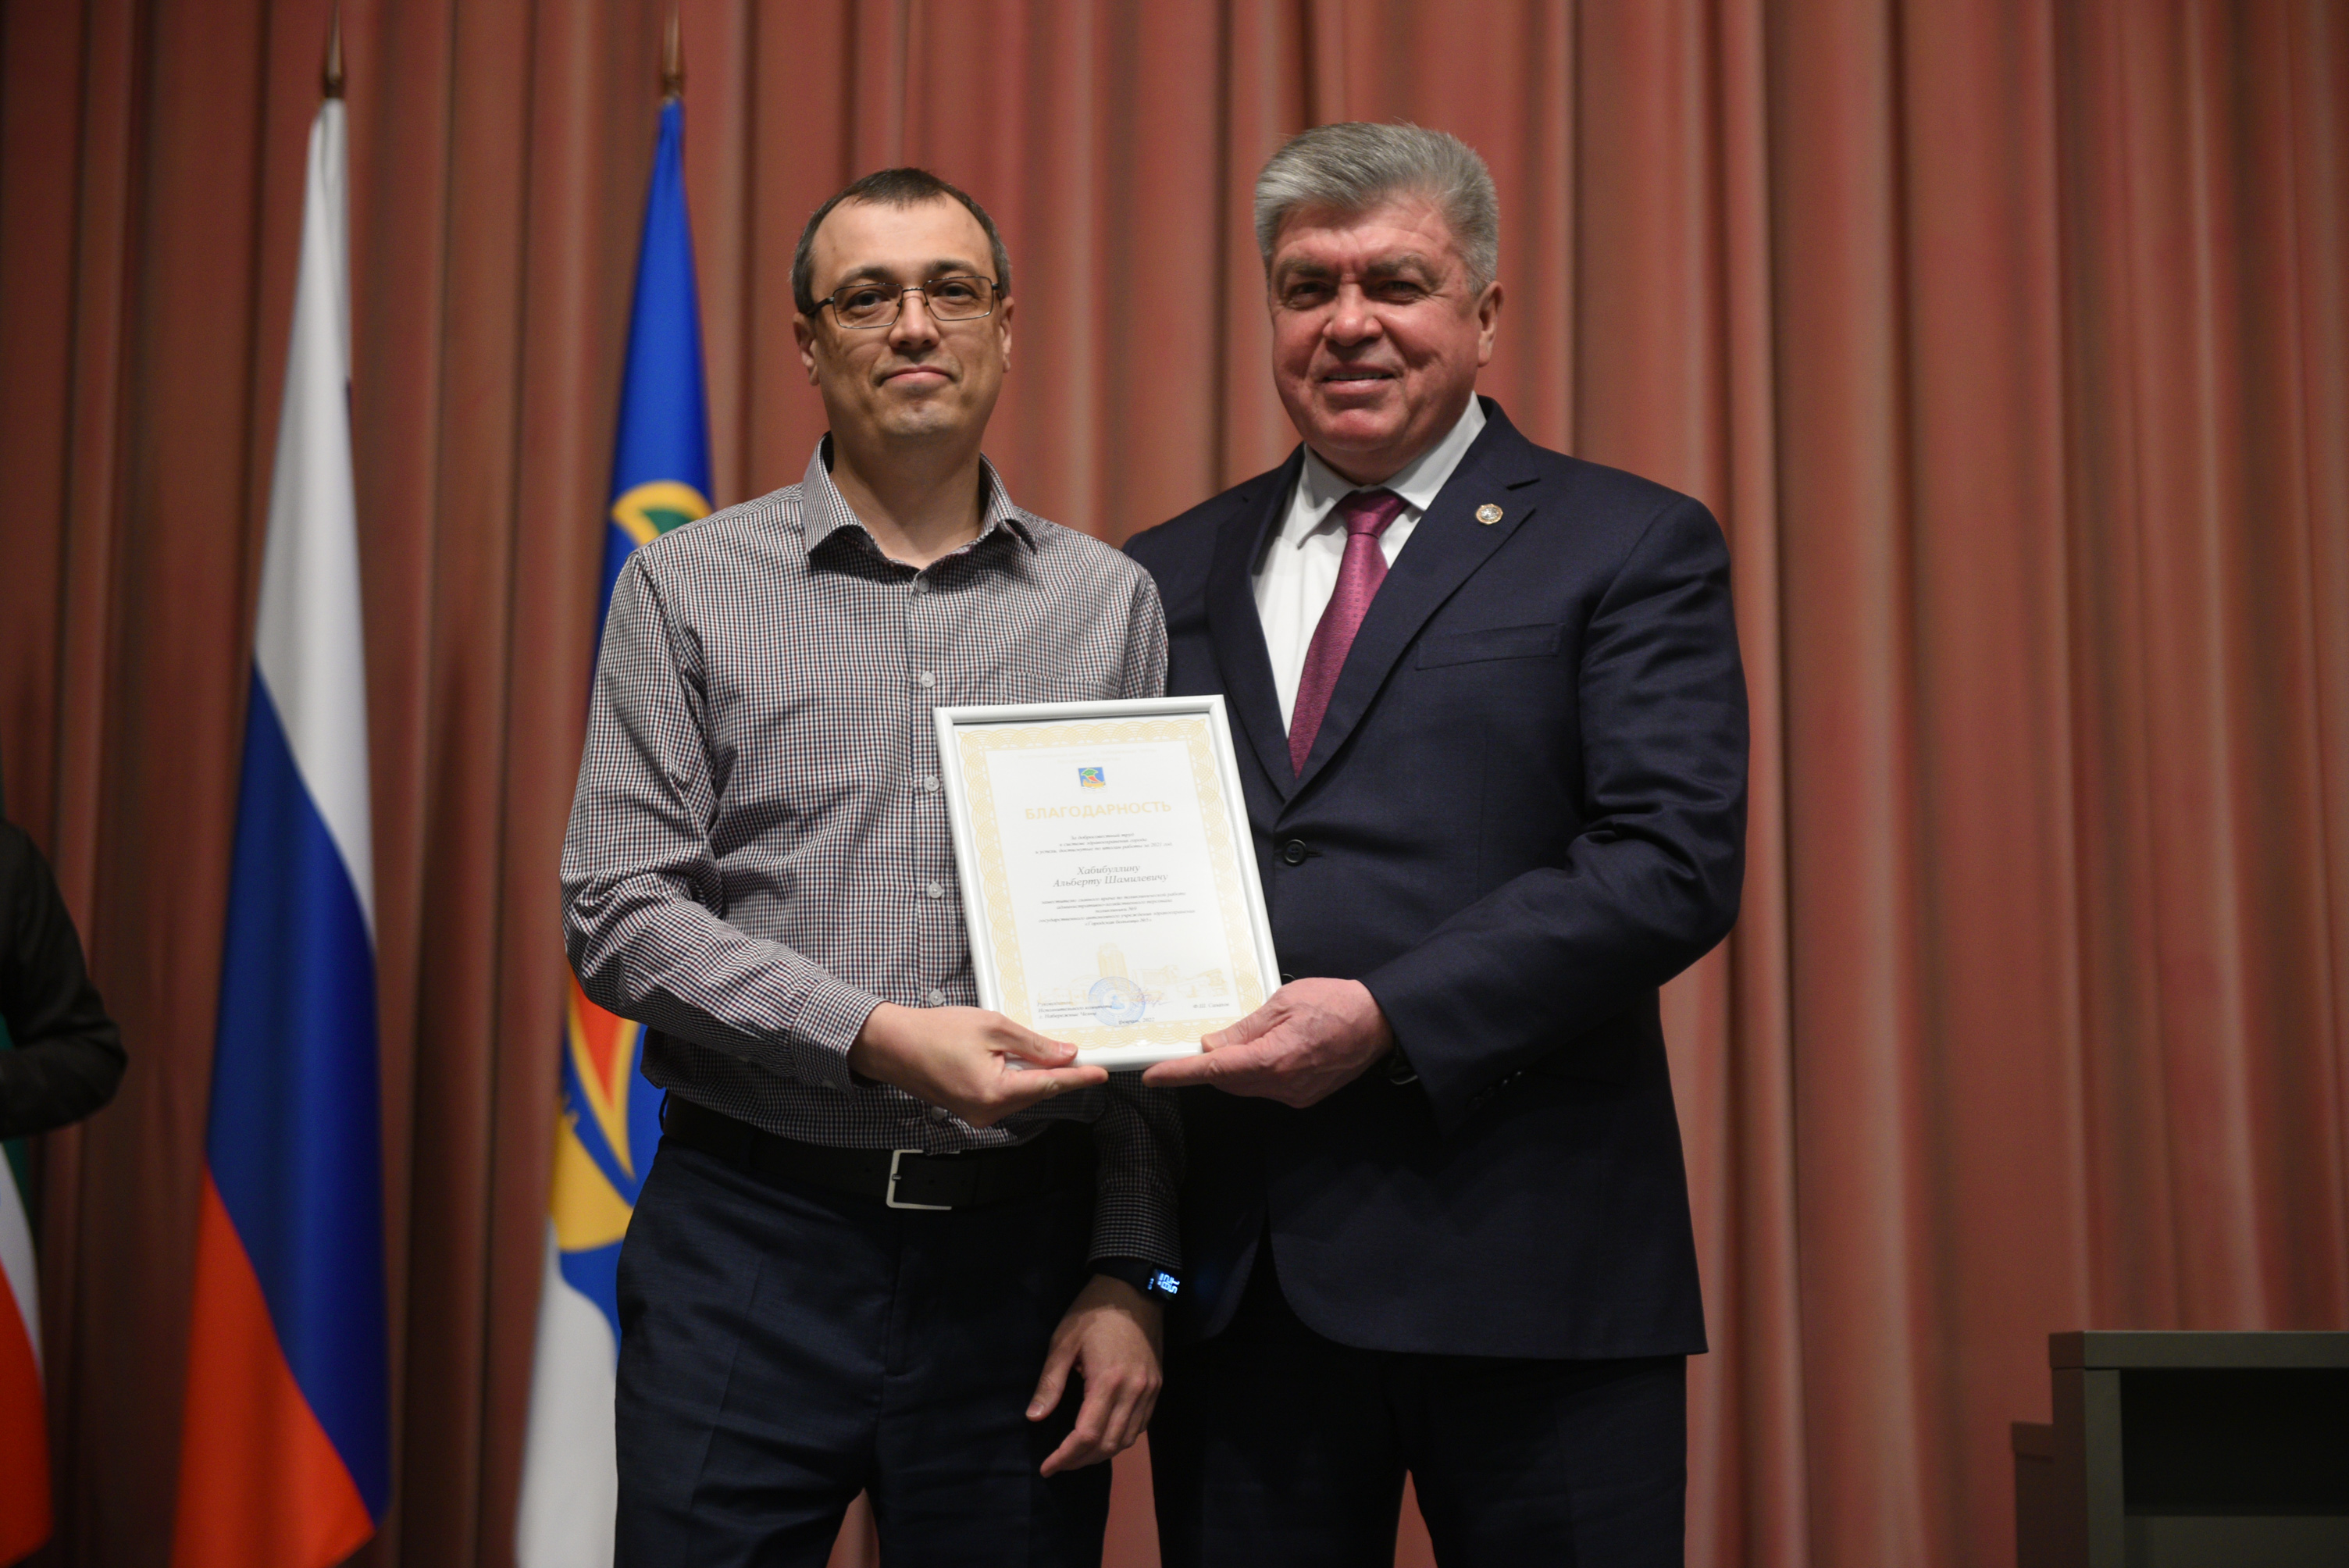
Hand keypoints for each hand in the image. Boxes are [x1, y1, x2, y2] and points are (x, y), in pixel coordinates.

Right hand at [846, 1003, 1105, 1127]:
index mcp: (995, 1092)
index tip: (1101, 1074)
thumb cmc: (935, 1032)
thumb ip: (1033, 1044)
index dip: (1079, 1077)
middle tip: (1075, 1051)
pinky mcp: (972, 1110)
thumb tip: (1065, 1053)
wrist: (894, 1045)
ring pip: (1022, 1093)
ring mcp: (979, 1115)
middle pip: (1038, 1091)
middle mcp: (988, 1112)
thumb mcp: (992, 1027)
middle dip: (1056, 1071)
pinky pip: (1005, 1095)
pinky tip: (1013, 1059)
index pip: (1050, 1084)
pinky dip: (1015, 1078)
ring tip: (1032, 1049)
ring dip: (1033, 1073)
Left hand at [1029, 1274, 1163, 1474]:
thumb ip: (1050, 1383)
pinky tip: (1103, 1437)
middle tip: (1059, 1464)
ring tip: (1077, 1455)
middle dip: (1081, 1461)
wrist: (1132, 1290)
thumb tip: (1034, 1417)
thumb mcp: (1063, 1343)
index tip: (1047, 1467)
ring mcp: (1149, 1390)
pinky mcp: (1157, 1386)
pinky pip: (1140, 1426)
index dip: (1065, 1457)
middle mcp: (1133, 1392)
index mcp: (1108, 1381)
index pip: (1086, 1435)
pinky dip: (1120, 1439)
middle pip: (1108, 1444)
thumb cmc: (1092, 1313)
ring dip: (1101, 1454)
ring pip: (1127, 1440)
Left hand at [1141, 978, 1393, 1107]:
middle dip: (1207, 1066)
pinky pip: (1266, 1088)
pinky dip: (1254, 1073)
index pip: (1214, 1069)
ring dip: (1232, 1069)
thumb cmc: (1335, 1004)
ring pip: (1245, 1087)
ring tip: (1237, 1041)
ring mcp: (1294, 1095)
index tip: (1154, 1075)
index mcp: (1274, 1059)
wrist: (1378, 1023)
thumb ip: (1244, 1029)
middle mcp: (1282, 1084)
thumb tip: (1212, 1044)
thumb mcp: (1283, 1003)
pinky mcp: (1303, 1097)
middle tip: (1192, 1046)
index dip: (1180, 1073)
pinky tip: (1263, 1052)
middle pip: (1226, 1081)